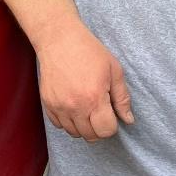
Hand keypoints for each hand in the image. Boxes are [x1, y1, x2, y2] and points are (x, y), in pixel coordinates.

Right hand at [34, 23, 133, 140]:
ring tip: (86, 108)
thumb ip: (122, 98)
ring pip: (74, 133)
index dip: (112, 124)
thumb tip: (128, 120)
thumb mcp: (114, 70)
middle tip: (99, 110)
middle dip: (98, 127)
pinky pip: (59, 125)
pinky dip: (67, 121)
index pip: (106, 131)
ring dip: (83, 126)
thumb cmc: (89, 51)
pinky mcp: (47, 103)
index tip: (110, 113)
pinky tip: (72, 105)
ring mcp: (59, 106)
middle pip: (90, 136)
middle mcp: (75, 106)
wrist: (59, 39)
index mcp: (94, 98)